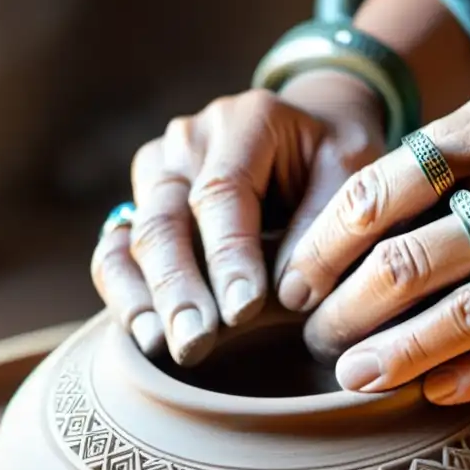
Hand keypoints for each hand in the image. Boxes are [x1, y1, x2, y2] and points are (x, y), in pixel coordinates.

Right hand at [90, 72, 385, 364]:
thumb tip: (290, 293)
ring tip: (163, 347)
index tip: (243, 311)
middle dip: (178, 288)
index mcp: (245, 122)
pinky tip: (145, 338)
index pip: (222, 192)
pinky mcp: (141, 205)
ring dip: (144, 297)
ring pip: (133, 236)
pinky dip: (125, 294)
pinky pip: (115, 250)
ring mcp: (159, 172)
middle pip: (166, 217)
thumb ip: (327, 222)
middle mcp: (190, 142)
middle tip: (195, 344)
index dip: (229, 254)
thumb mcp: (353, 170)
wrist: (309, 138)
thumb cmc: (335, 159)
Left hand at [278, 90, 469, 403]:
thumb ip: (456, 148)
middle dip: (342, 306)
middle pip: (401, 258)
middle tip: (314, 334)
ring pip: (448, 316)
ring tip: (348, 377)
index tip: (298, 276)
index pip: (379, 186)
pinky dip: (459, 377)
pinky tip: (425, 392)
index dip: (323, 240)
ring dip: (387, 355)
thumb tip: (365, 201)